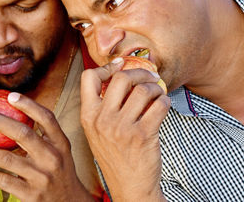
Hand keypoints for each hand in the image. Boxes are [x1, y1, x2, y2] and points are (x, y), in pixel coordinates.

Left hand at [0, 93, 94, 201]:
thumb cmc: (60, 170)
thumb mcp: (60, 150)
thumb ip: (45, 134)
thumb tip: (15, 112)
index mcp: (60, 144)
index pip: (46, 118)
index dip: (28, 105)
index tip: (10, 96)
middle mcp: (52, 158)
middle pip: (22, 134)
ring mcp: (42, 177)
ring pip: (7, 159)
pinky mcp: (31, 195)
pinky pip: (4, 180)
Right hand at [80, 60, 169, 201]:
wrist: (129, 186)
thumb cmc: (114, 156)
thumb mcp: (96, 131)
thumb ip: (101, 107)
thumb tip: (117, 76)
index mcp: (88, 116)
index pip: (89, 77)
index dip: (106, 66)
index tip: (119, 65)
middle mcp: (102, 120)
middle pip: (121, 78)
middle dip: (139, 72)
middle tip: (148, 76)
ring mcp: (122, 128)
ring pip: (143, 90)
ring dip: (155, 87)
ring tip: (157, 93)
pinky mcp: (143, 135)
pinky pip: (159, 105)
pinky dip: (165, 100)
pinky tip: (163, 105)